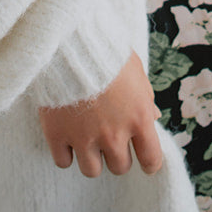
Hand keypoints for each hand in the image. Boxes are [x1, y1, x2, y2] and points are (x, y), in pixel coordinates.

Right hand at [37, 52, 164, 177]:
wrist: (71, 41)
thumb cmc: (107, 51)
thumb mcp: (135, 70)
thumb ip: (145, 97)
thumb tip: (154, 117)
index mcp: (139, 117)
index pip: (151, 159)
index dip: (149, 163)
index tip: (144, 162)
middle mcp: (114, 134)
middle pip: (119, 167)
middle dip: (116, 153)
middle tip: (108, 136)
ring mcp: (84, 137)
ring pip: (92, 170)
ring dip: (91, 157)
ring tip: (86, 138)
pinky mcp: (57, 135)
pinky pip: (63, 162)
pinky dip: (65, 152)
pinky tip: (66, 136)